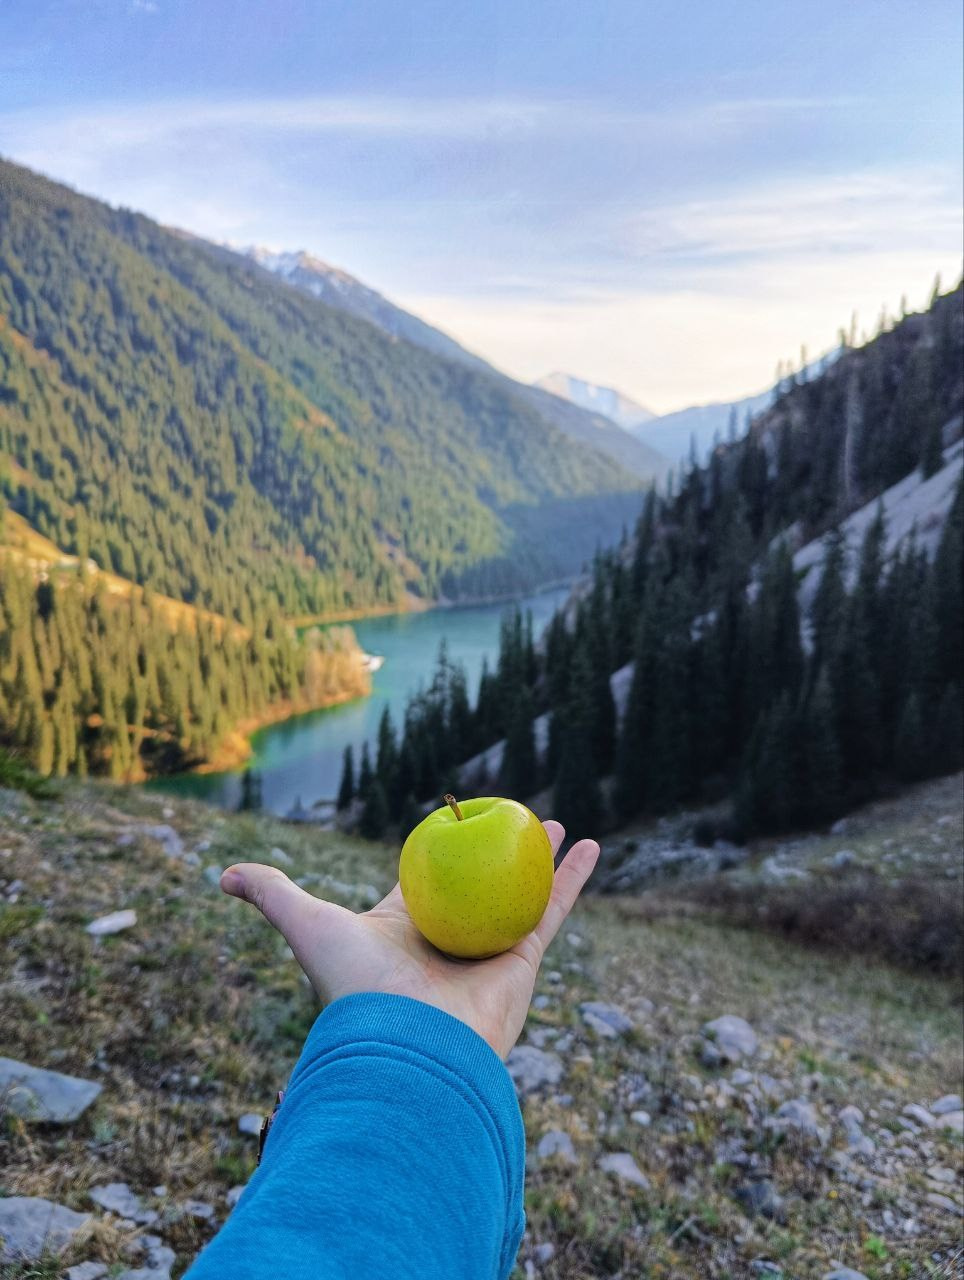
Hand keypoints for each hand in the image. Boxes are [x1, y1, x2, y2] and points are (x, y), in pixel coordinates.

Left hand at [220, 821, 598, 1058]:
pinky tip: (589, 847)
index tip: (451, 819)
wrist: (408, 1051)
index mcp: (401, 927)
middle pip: (477, 881)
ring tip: (554, 824)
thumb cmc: (354, 988)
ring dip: (539, 858)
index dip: (436, 849)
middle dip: (494, 850)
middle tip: (512, 816)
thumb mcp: (308, 925)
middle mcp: (446, 939)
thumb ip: (272, 894)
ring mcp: (486, 950)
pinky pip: (551, 910)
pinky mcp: (521, 963)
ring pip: (518, 891)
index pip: (423, 877)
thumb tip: (221, 872)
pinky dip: (573, 879)